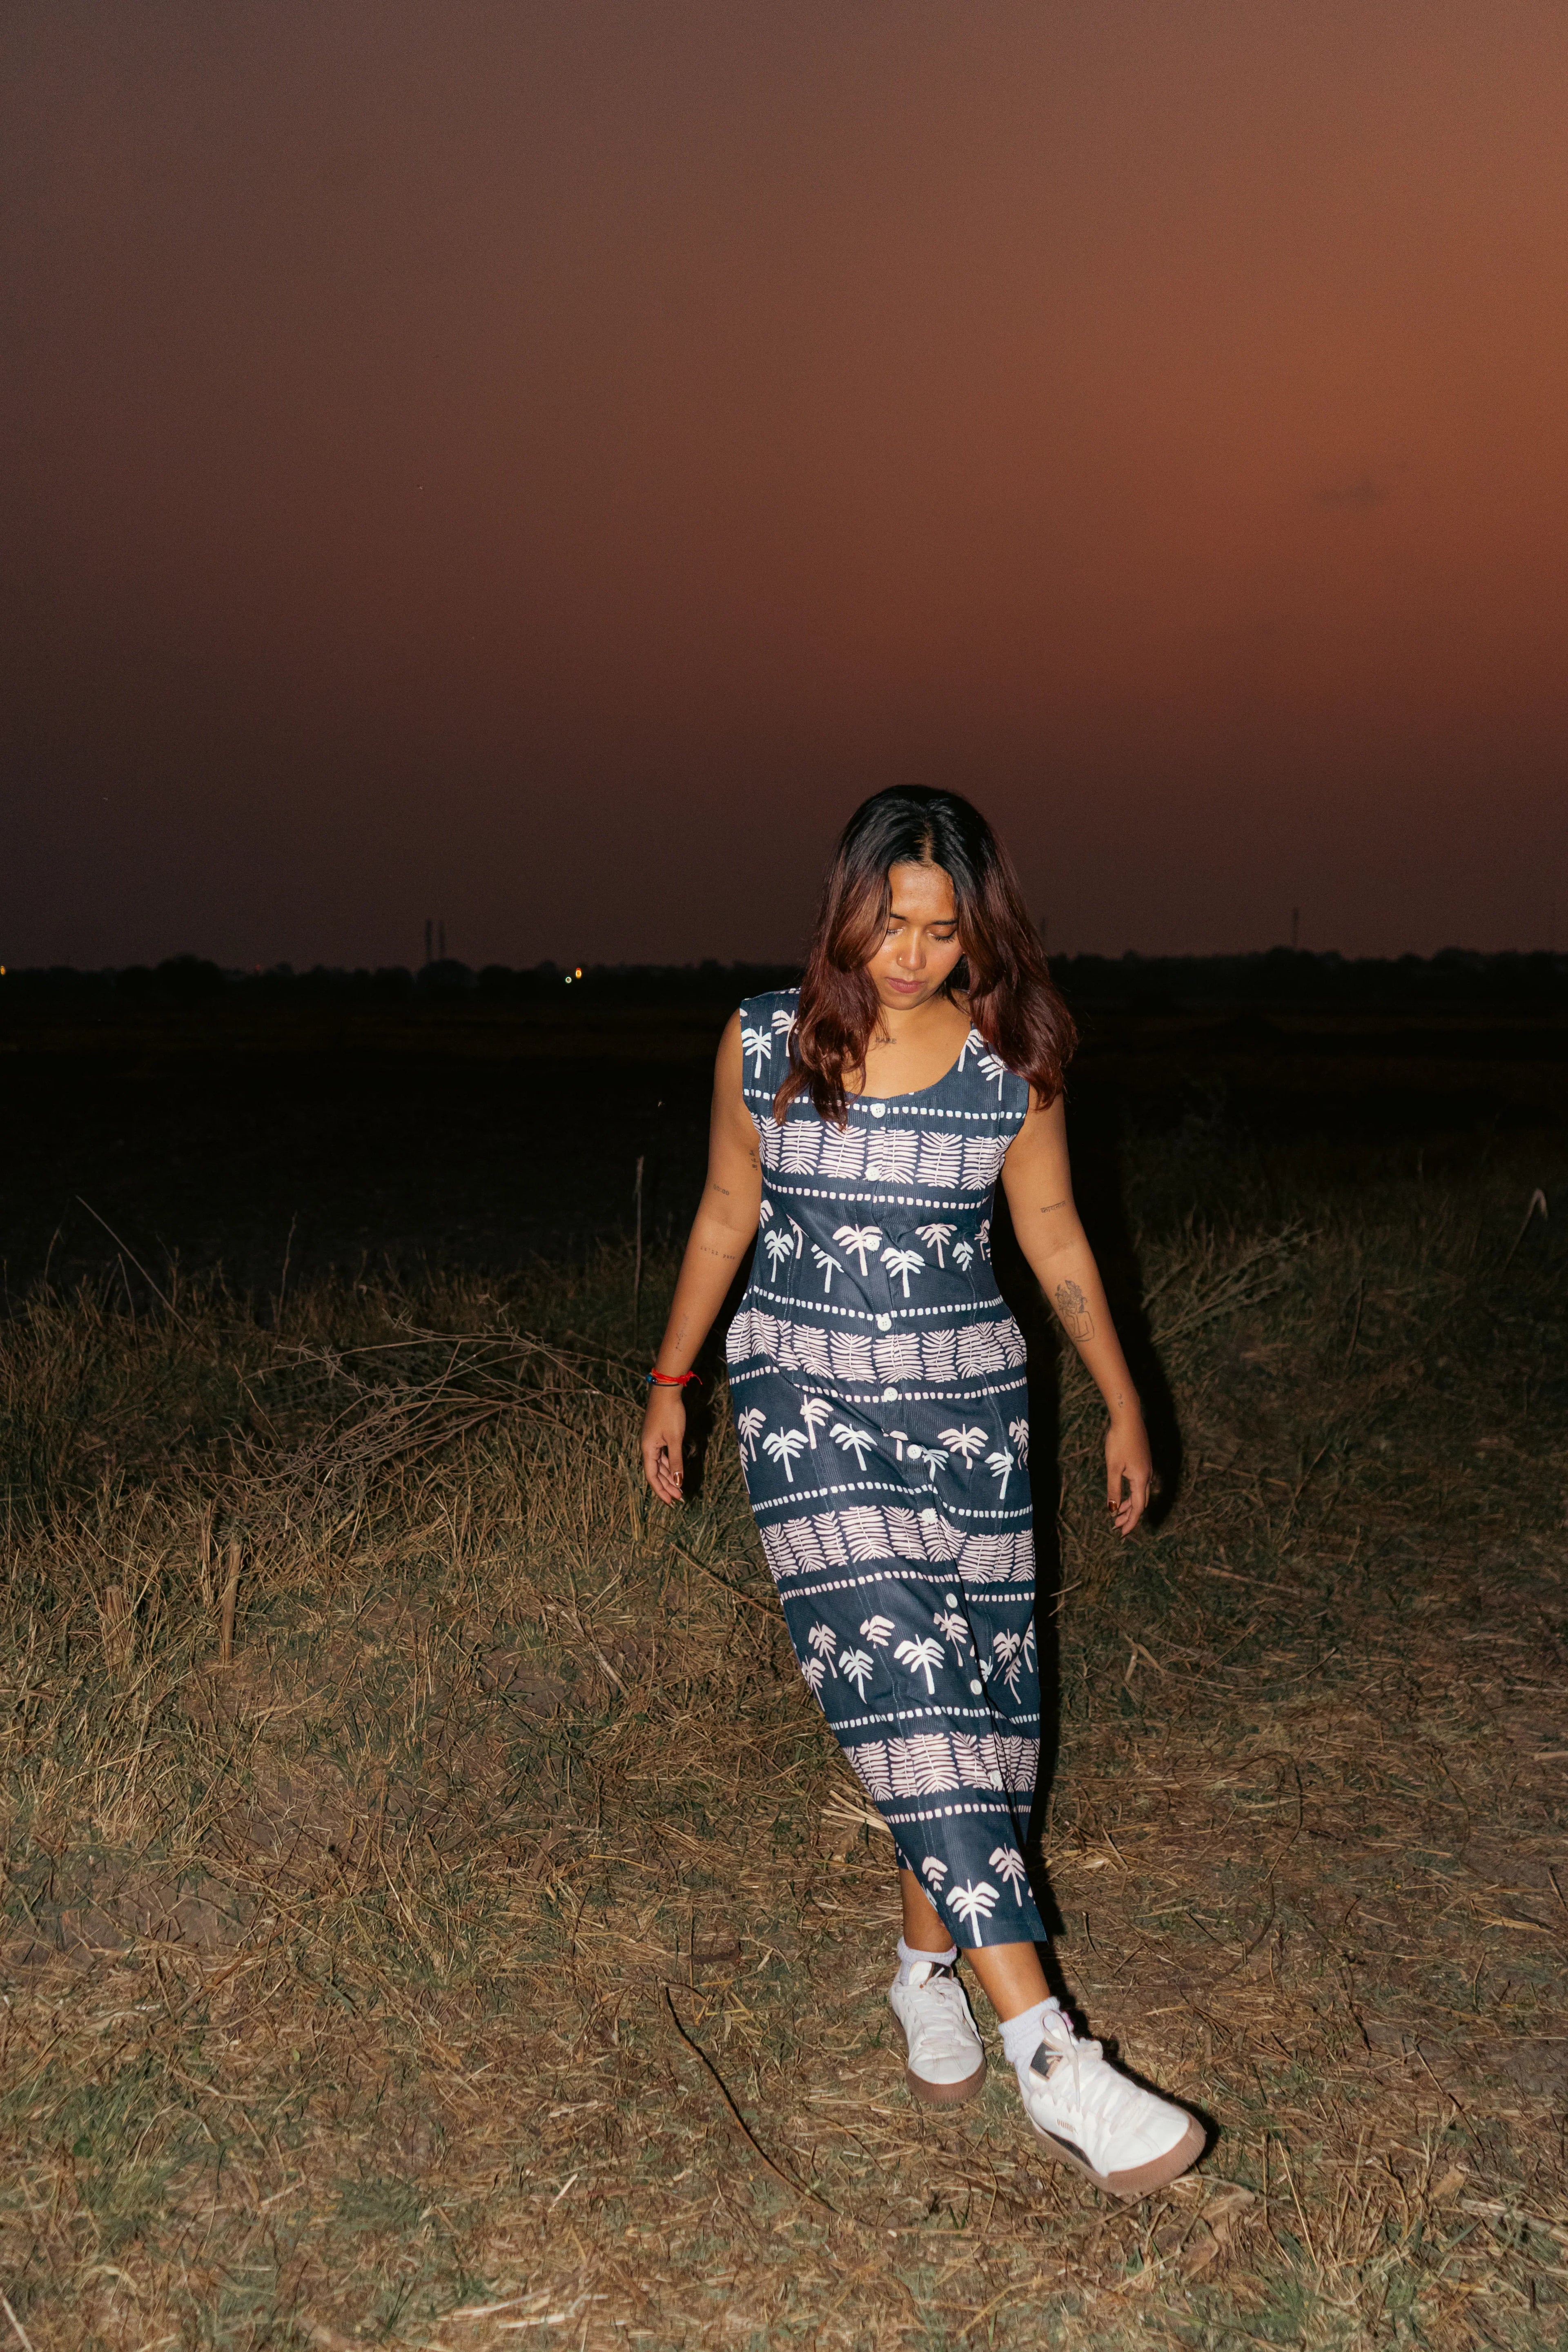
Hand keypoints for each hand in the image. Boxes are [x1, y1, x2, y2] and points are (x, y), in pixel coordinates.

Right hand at [642, 1388, 686, 1503]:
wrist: (666, 1391)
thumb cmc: (670, 1414)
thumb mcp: (675, 1439)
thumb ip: (676, 1461)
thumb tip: (678, 1482)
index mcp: (648, 1449)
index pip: (652, 1476)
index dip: (661, 1490)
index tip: (671, 1502)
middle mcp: (647, 1447)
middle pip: (655, 1472)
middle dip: (667, 1486)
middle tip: (679, 1498)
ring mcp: (652, 1441)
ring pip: (659, 1464)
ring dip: (669, 1476)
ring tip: (679, 1487)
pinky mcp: (658, 1435)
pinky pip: (662, 1455)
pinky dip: (669, 1464)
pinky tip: (676, 1470)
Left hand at [1106, 1410, 1152, 1535]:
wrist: (1128, 1419)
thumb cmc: (1119, 1442)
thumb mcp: (1113, 1468)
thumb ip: (1113, 1489)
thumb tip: (1112, 1510)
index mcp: (1141, 1480)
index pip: (1137, 1509)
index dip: (1130, 1523)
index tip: (1122, 1534)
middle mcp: (1147, 1476)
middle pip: (1140, 1503)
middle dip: (1129, 1516)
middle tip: (1117, 1527)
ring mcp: (1146, 1469)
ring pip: (1140, 1494)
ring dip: (1129, 1505)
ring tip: (1117, 1514)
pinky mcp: (1143, 1462)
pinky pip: (1139, 1484)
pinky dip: (1131, 1494)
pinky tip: (1122, 1494)